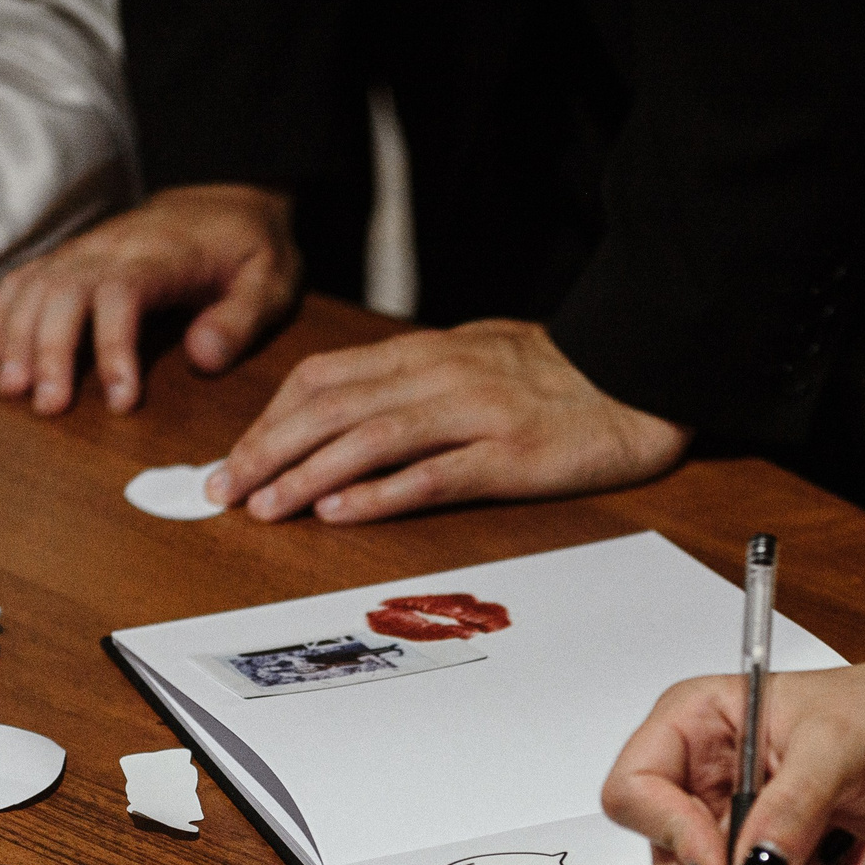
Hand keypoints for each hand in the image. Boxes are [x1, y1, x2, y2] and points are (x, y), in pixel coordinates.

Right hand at [0, 184, 297, 413]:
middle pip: (65, 290)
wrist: (232, 196)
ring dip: (18, 336)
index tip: (120, 400)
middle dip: (51, 350)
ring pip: (36, 284)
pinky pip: (25, 277)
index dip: (113, 346)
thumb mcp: (272, 282)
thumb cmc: (252, 248)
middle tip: (48, 406)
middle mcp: (115, 247)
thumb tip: (201, 359)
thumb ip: (240, 321)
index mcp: (165, 255)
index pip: (123, 293)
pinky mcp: (74, 256)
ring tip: (12, 389)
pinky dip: (2, 314)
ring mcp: (88, 249)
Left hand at [208, 318, 688, 522]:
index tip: (235, 458)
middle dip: (269, 450)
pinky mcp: (509, 455)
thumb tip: (355, 404)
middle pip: (331, 408)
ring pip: (369, 439)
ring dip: (307, 474)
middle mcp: (439, 377)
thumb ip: (417, 379)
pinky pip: (433, 474)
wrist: (639, 375)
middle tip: (225, 490)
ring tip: (266, 507)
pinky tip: (340, 510)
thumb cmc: (562, 376)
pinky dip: (381, 492)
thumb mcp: (477, 358)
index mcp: (427, 353)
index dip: (270, 418)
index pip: (324, 379)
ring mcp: (473, 415)